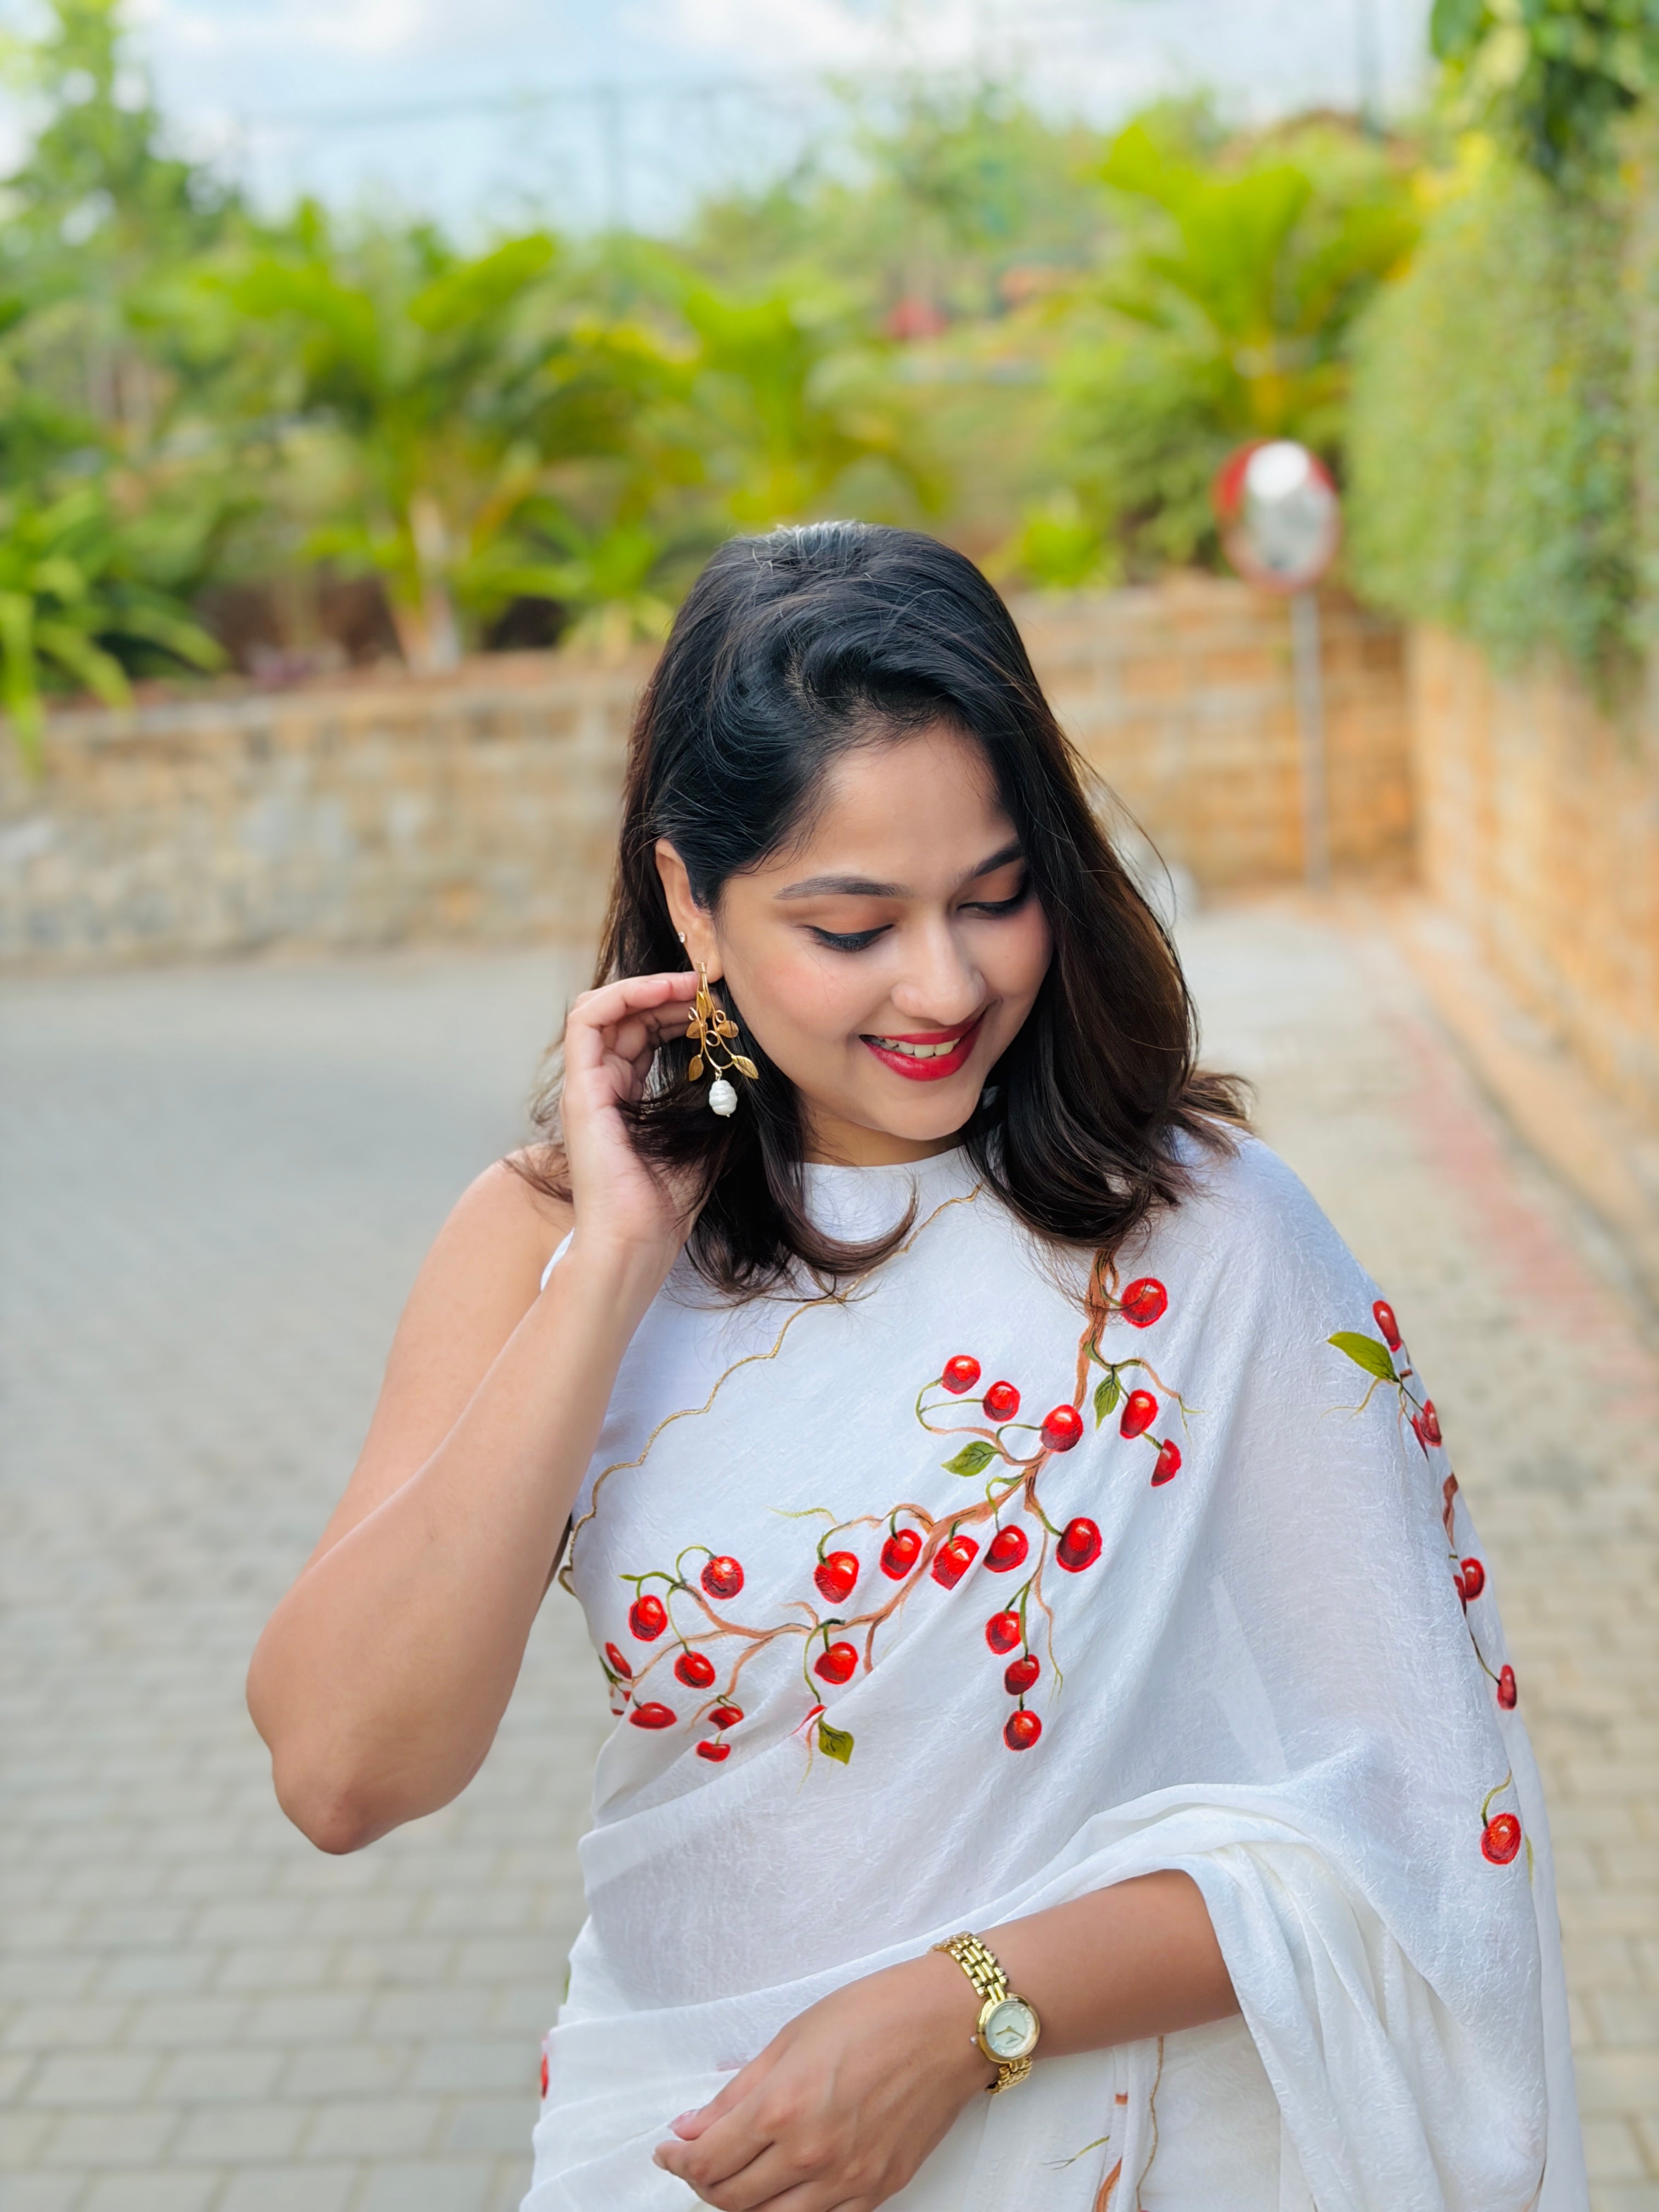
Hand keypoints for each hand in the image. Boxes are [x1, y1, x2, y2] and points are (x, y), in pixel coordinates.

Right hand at [558, 970, 701, 1269]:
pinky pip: (586, 1020)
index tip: (716, 1007)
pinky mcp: (579, 1088)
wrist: (636, 1241)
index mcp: (626, 1100)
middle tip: (709, 990)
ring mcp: (586, 1086)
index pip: (644, 1035)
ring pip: (602, 1009)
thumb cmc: (667, 1206)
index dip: (677, 1011)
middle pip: (626, 1017)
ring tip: (690, 984)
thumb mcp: (707, 1140)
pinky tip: (663, 990)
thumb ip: (717, 1104)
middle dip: (667, 995)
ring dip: (646, 987)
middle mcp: (601, 1087)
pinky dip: (622, 994)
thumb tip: (746, 1071)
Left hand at [653, 1952, 990, 2211]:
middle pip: (732, 2200)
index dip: (678, 2161)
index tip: (670, 2150)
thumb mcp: (791, 2038)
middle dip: (703, 2184)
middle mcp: (811, 2153)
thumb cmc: (875, 2014)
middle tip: (697, 2160)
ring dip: (742, 2206)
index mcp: (783, 2107)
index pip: (708, 2161)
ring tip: (734, 2178)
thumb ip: (738, 2091)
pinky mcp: (879, 2190)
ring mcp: (848, 2179)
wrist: (949, 2023)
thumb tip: (692, 2126)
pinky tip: (784, 2187)